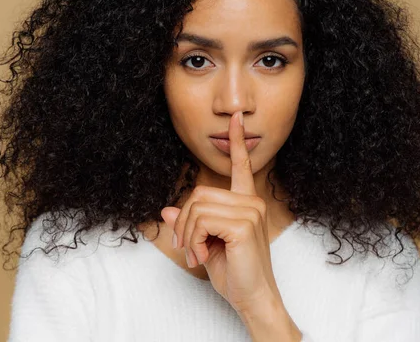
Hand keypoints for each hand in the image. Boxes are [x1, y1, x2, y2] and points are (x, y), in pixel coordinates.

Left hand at [160, 111, 282, 315]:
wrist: (252, 298)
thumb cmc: (235, 273)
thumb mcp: (205, 245)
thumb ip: (190, 225)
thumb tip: (167, 210)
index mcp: (246, 203)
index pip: (242, 166)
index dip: (237, 142)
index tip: (237, 120)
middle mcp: (251, 202)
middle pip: (199, 193)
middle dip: (185, 223)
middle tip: (187, 247)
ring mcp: (250, 211)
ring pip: (197, 207)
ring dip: (187, 235)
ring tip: (195, 254)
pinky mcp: (243, 224)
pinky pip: (201, 220)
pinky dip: (192, 240)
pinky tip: (201, 255)